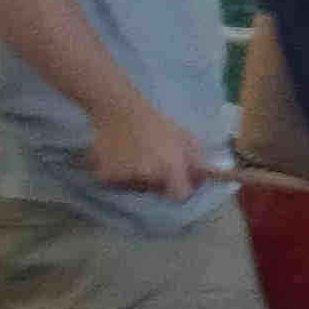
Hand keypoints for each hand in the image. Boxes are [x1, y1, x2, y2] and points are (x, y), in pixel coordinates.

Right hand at [81, 94, 208, 202]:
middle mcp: (148, 177)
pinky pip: (121, 183)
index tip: (182, 180)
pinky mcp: (106, 177)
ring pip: (139, 188)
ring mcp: (125, 178)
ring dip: (142, 179)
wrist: (119, 112)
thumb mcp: (185, 139)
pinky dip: (124, 175)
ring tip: (139, 156)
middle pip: (159, 192)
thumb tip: (203, 179)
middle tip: (158, 162)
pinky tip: (124, 158)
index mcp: (170, 168)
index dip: (183, 189)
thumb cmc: (156, 123)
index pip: (180, 196)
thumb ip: (196, 162)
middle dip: (162, 182)